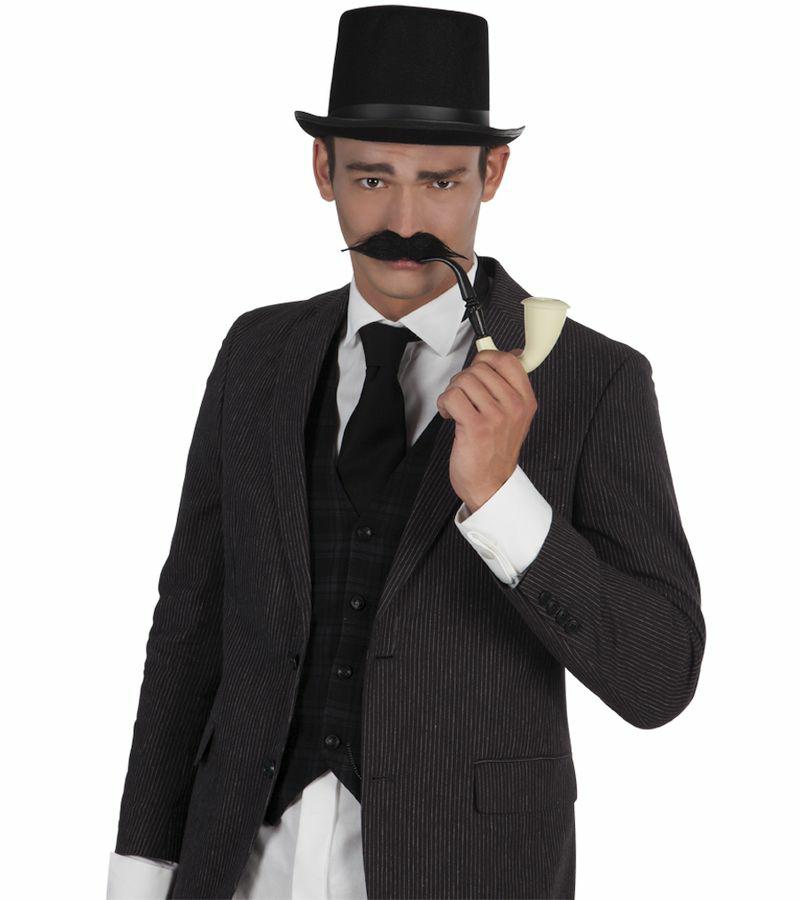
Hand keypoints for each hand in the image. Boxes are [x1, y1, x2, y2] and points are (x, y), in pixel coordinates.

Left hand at [436, 348, 537, 511]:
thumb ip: (511, 386)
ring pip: (464, 380)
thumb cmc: (496, 451)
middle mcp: (514, 406)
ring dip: (452, 392)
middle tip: (463, 397)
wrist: (490, 484)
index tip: (478, 369)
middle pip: (479, 368)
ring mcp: (496, 417)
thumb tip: (511, 354)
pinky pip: (452, 396)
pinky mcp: (475, 427)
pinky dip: (444, 404)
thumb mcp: (514, 416)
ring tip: (457, 408)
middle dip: (464, 379)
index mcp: (525, 400)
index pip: (507, 360)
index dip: (486, 358)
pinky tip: (450, 415)